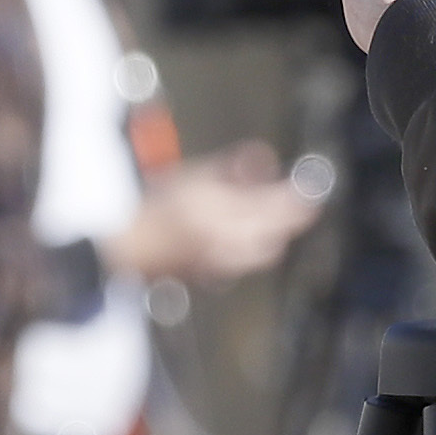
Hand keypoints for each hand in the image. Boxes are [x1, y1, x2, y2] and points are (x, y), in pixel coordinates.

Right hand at [106, 141, 325, 282]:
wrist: (126, 246)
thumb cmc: (156, 205)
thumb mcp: (195, 175)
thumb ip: (232, 168)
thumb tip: (266, 158)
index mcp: (221, 213)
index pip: (275, 206)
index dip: (297, 197)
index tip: (309, 189)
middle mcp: (226, 242)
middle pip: (276, 233)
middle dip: (290, 218)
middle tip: (298, 203)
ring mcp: (222, 263)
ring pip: (265, 251)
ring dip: (275, 234)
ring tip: (273, 217)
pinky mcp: (215, 276)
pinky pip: (247, 263)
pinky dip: (255, 248)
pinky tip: (245, 235)